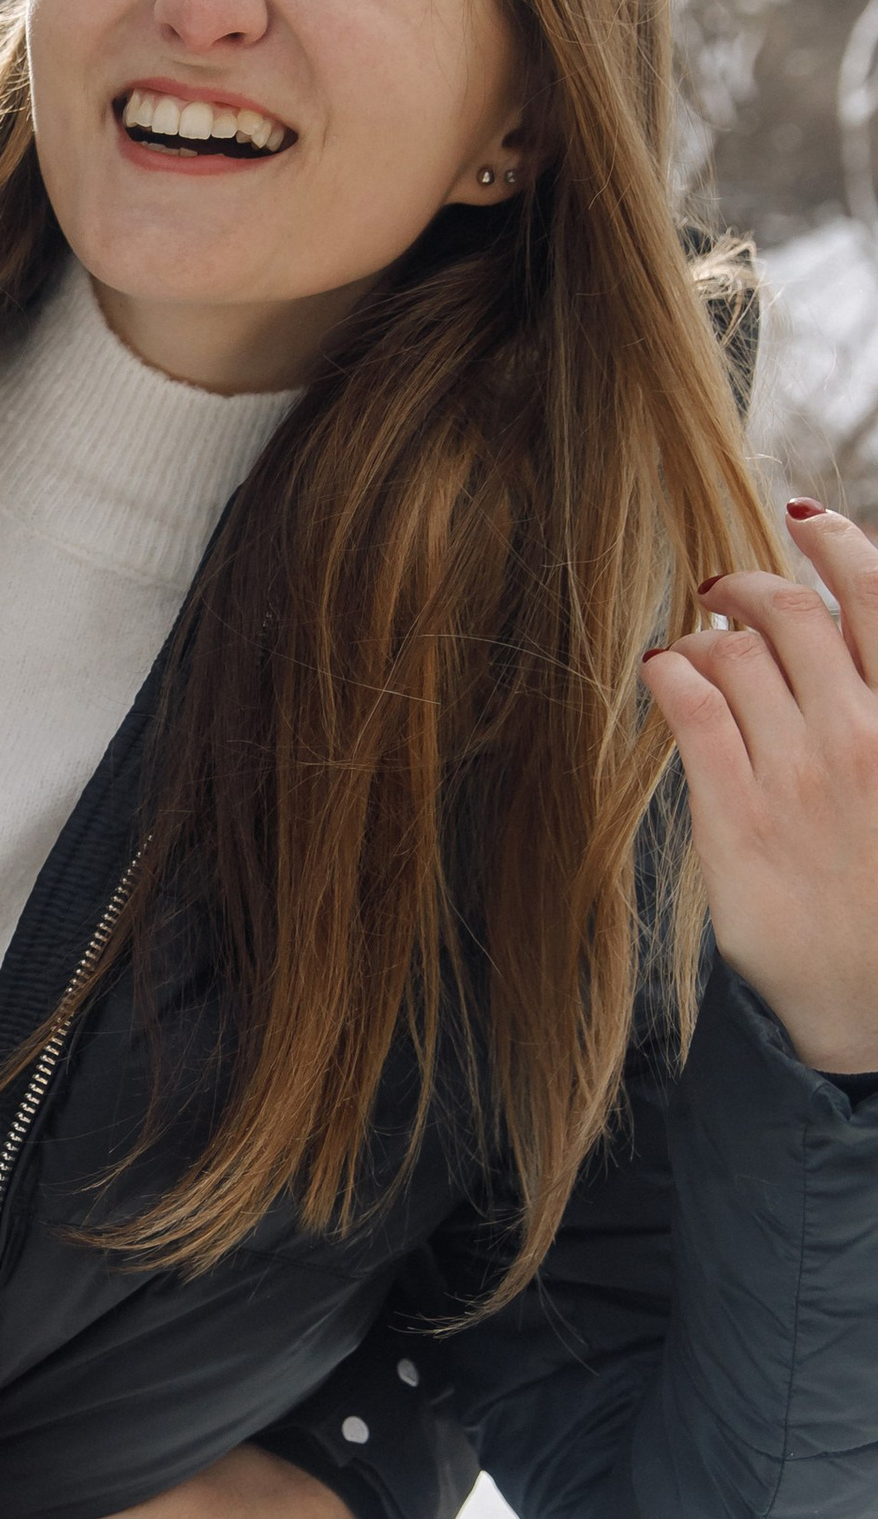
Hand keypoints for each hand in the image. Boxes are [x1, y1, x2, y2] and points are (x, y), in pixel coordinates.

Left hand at [642, 505, 877, 1073]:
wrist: (873, 1000)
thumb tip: (845, 636)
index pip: (876, 595)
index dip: (837, 541)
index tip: (804, 518)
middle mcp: (861, 735)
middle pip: (790, 612)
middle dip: (749, 584)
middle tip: (727, 586)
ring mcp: (796, 774)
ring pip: (735, 650)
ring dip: (708, 630)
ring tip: (700, 642)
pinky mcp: (736, 815)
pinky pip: (689, 706)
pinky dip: (668, 670)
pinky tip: (661, 669)